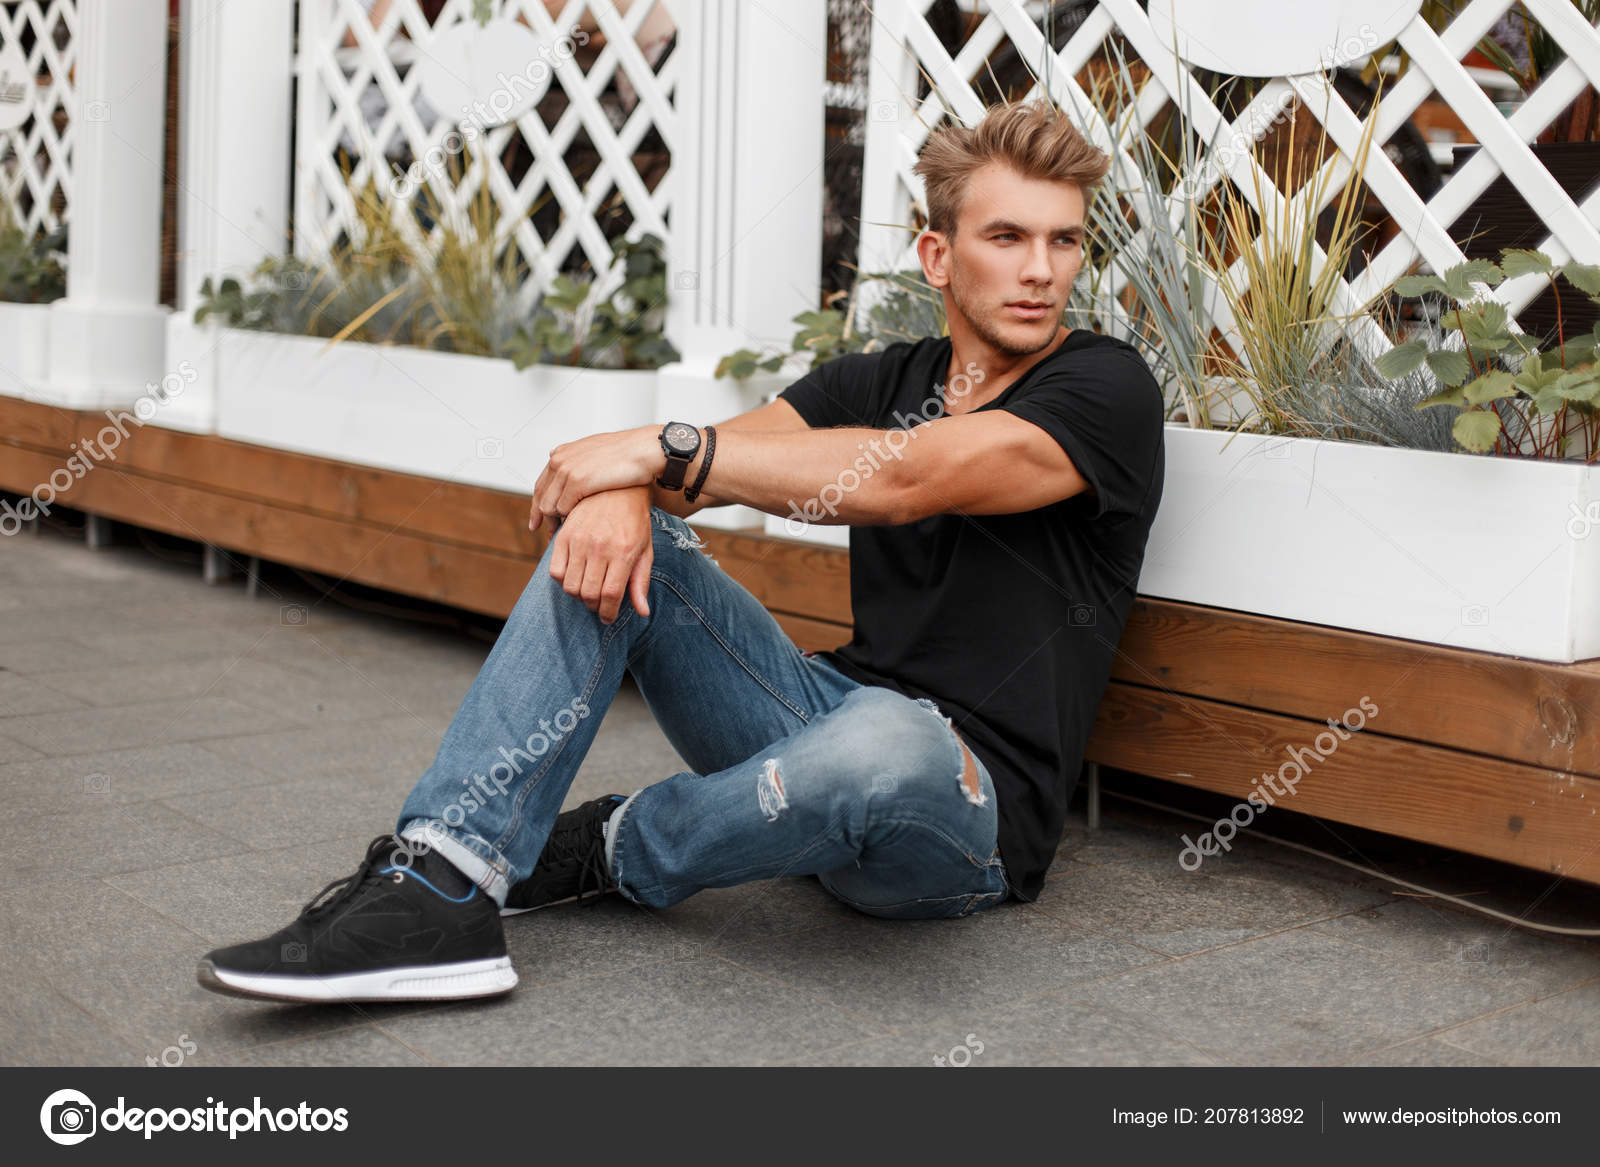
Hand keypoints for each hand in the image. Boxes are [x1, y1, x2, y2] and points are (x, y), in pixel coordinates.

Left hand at [529, 426, 660, 531]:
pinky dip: (566, 519)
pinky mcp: (576, 481)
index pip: (541, 483)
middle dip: (539, 516)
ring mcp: (566, 470)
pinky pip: (562, 507)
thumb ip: (580, 460)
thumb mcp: (596, 452)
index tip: (537, 519)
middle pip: (540, 495)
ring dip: (554, 520)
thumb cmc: (628, 454)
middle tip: (540, 530)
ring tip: (559, 534)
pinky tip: (574, 527)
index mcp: (562, 452)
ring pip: (548, 505)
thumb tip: (572, 466)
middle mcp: (560, 460)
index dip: (537, 503)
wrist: (643, 450)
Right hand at [543, 486, 654, 623]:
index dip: (608, 613)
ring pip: (570, 586)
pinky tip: (574, 576)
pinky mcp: (565, 534)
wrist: (618, 489)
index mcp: (624, 552)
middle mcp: (600, 547)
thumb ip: (641, 582)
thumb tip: (643, 612)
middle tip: (598, 606)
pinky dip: (562, 580)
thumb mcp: (645, 551)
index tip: (608, 618)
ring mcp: (580, 540)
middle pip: (589, 594)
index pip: (610, 595)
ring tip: (587, 591)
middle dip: (594, 607)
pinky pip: (555, 570)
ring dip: (578, 596)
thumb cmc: (635, 522)